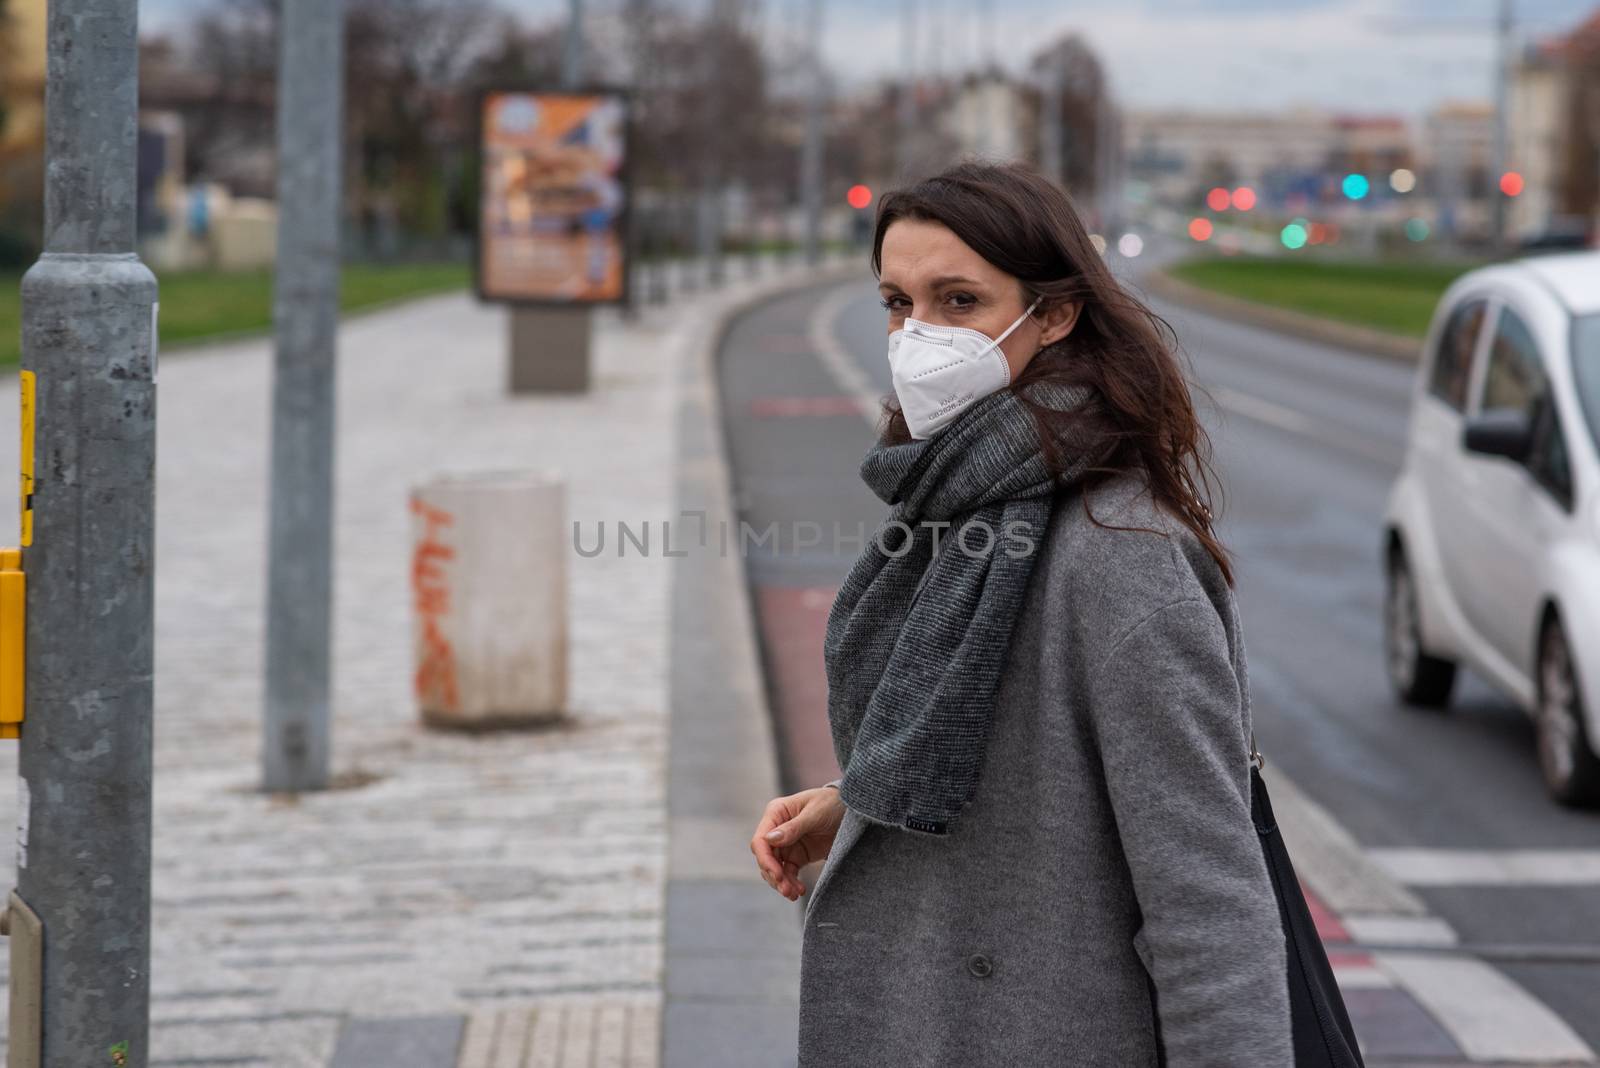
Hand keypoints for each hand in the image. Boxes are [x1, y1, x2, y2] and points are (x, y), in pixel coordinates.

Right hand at [750, 785, 846, 900]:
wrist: (852, 808)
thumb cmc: (832, 803)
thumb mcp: (815, 813)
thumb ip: (794, 827)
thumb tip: (770, 839)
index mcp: (776, 813)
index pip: (761, 840)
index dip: (765, 860)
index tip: (778, 875)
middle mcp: (777, 829)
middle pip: (765, 857)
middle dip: (774, 875)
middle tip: (786, 890)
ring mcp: (786, 843)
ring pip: (775, 868)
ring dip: (781, 883)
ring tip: (793, 895)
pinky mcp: (797, 855)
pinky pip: (788, 873)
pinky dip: (791, 883)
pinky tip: (800, 891)